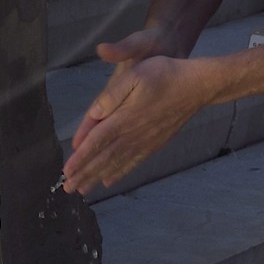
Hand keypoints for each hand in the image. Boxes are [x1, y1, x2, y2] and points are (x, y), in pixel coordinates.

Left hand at [61, 53, 205, 195]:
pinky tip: (110, 180)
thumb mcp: (134, 75)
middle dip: (84, 173)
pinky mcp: (155, 143)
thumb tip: (93, 114)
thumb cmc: (164, 74)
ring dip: (98, 177)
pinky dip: (119, 172)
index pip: (97, 142)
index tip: (66, 171)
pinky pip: (133, 161)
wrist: (197, 86)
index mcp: (124, 117)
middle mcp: (133, 134)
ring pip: (117, 163)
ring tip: (83, 189)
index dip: (81, 158)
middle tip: (68, 188)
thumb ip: (111, 95)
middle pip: (104, 158)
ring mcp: (145, 141)